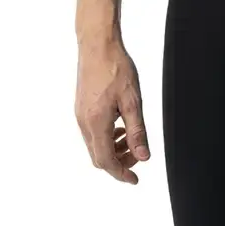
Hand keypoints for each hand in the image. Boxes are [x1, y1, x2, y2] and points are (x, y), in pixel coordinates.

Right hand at [75, 37, 149, 183]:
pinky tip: (120, 126)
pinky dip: (107, 137)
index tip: (134, 180)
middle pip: (98, 157)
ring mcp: (80, 115)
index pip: (106, 161)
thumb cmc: (116, 68)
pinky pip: (92, 133)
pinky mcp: (81, 108)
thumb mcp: (133, 101)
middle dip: (119, 162)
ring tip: (132, 139)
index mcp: (96, 123)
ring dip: (114, 149)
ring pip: (95, 145)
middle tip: (138, 156)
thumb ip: (137, 131)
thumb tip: (143, 156)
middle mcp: (84, 122)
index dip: (121, 173)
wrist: (97, 45)